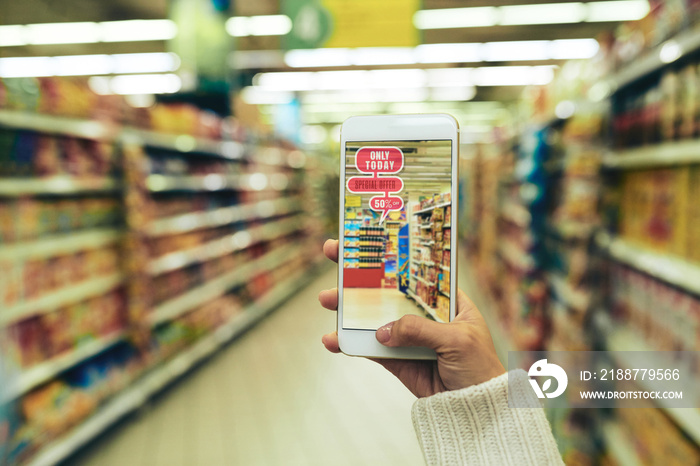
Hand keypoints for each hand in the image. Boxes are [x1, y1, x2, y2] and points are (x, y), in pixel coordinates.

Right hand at [319, 239, 505, 397]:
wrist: (477, 410)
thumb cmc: (480, 367)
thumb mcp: (456, 340)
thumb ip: (419, 330)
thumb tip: (383, 331)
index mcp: (446, 300)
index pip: (416, 270)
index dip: (392, 254)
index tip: (368, 237)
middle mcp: (424, 314)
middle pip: (387, 288)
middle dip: (359, 273)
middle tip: (334, 254)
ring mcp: (408, 337)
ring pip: (373, 317)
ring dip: (348, 308)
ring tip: (326, 299)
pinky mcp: (397, 360)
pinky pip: (370, 349)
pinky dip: (350, 344)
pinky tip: (333, 340)